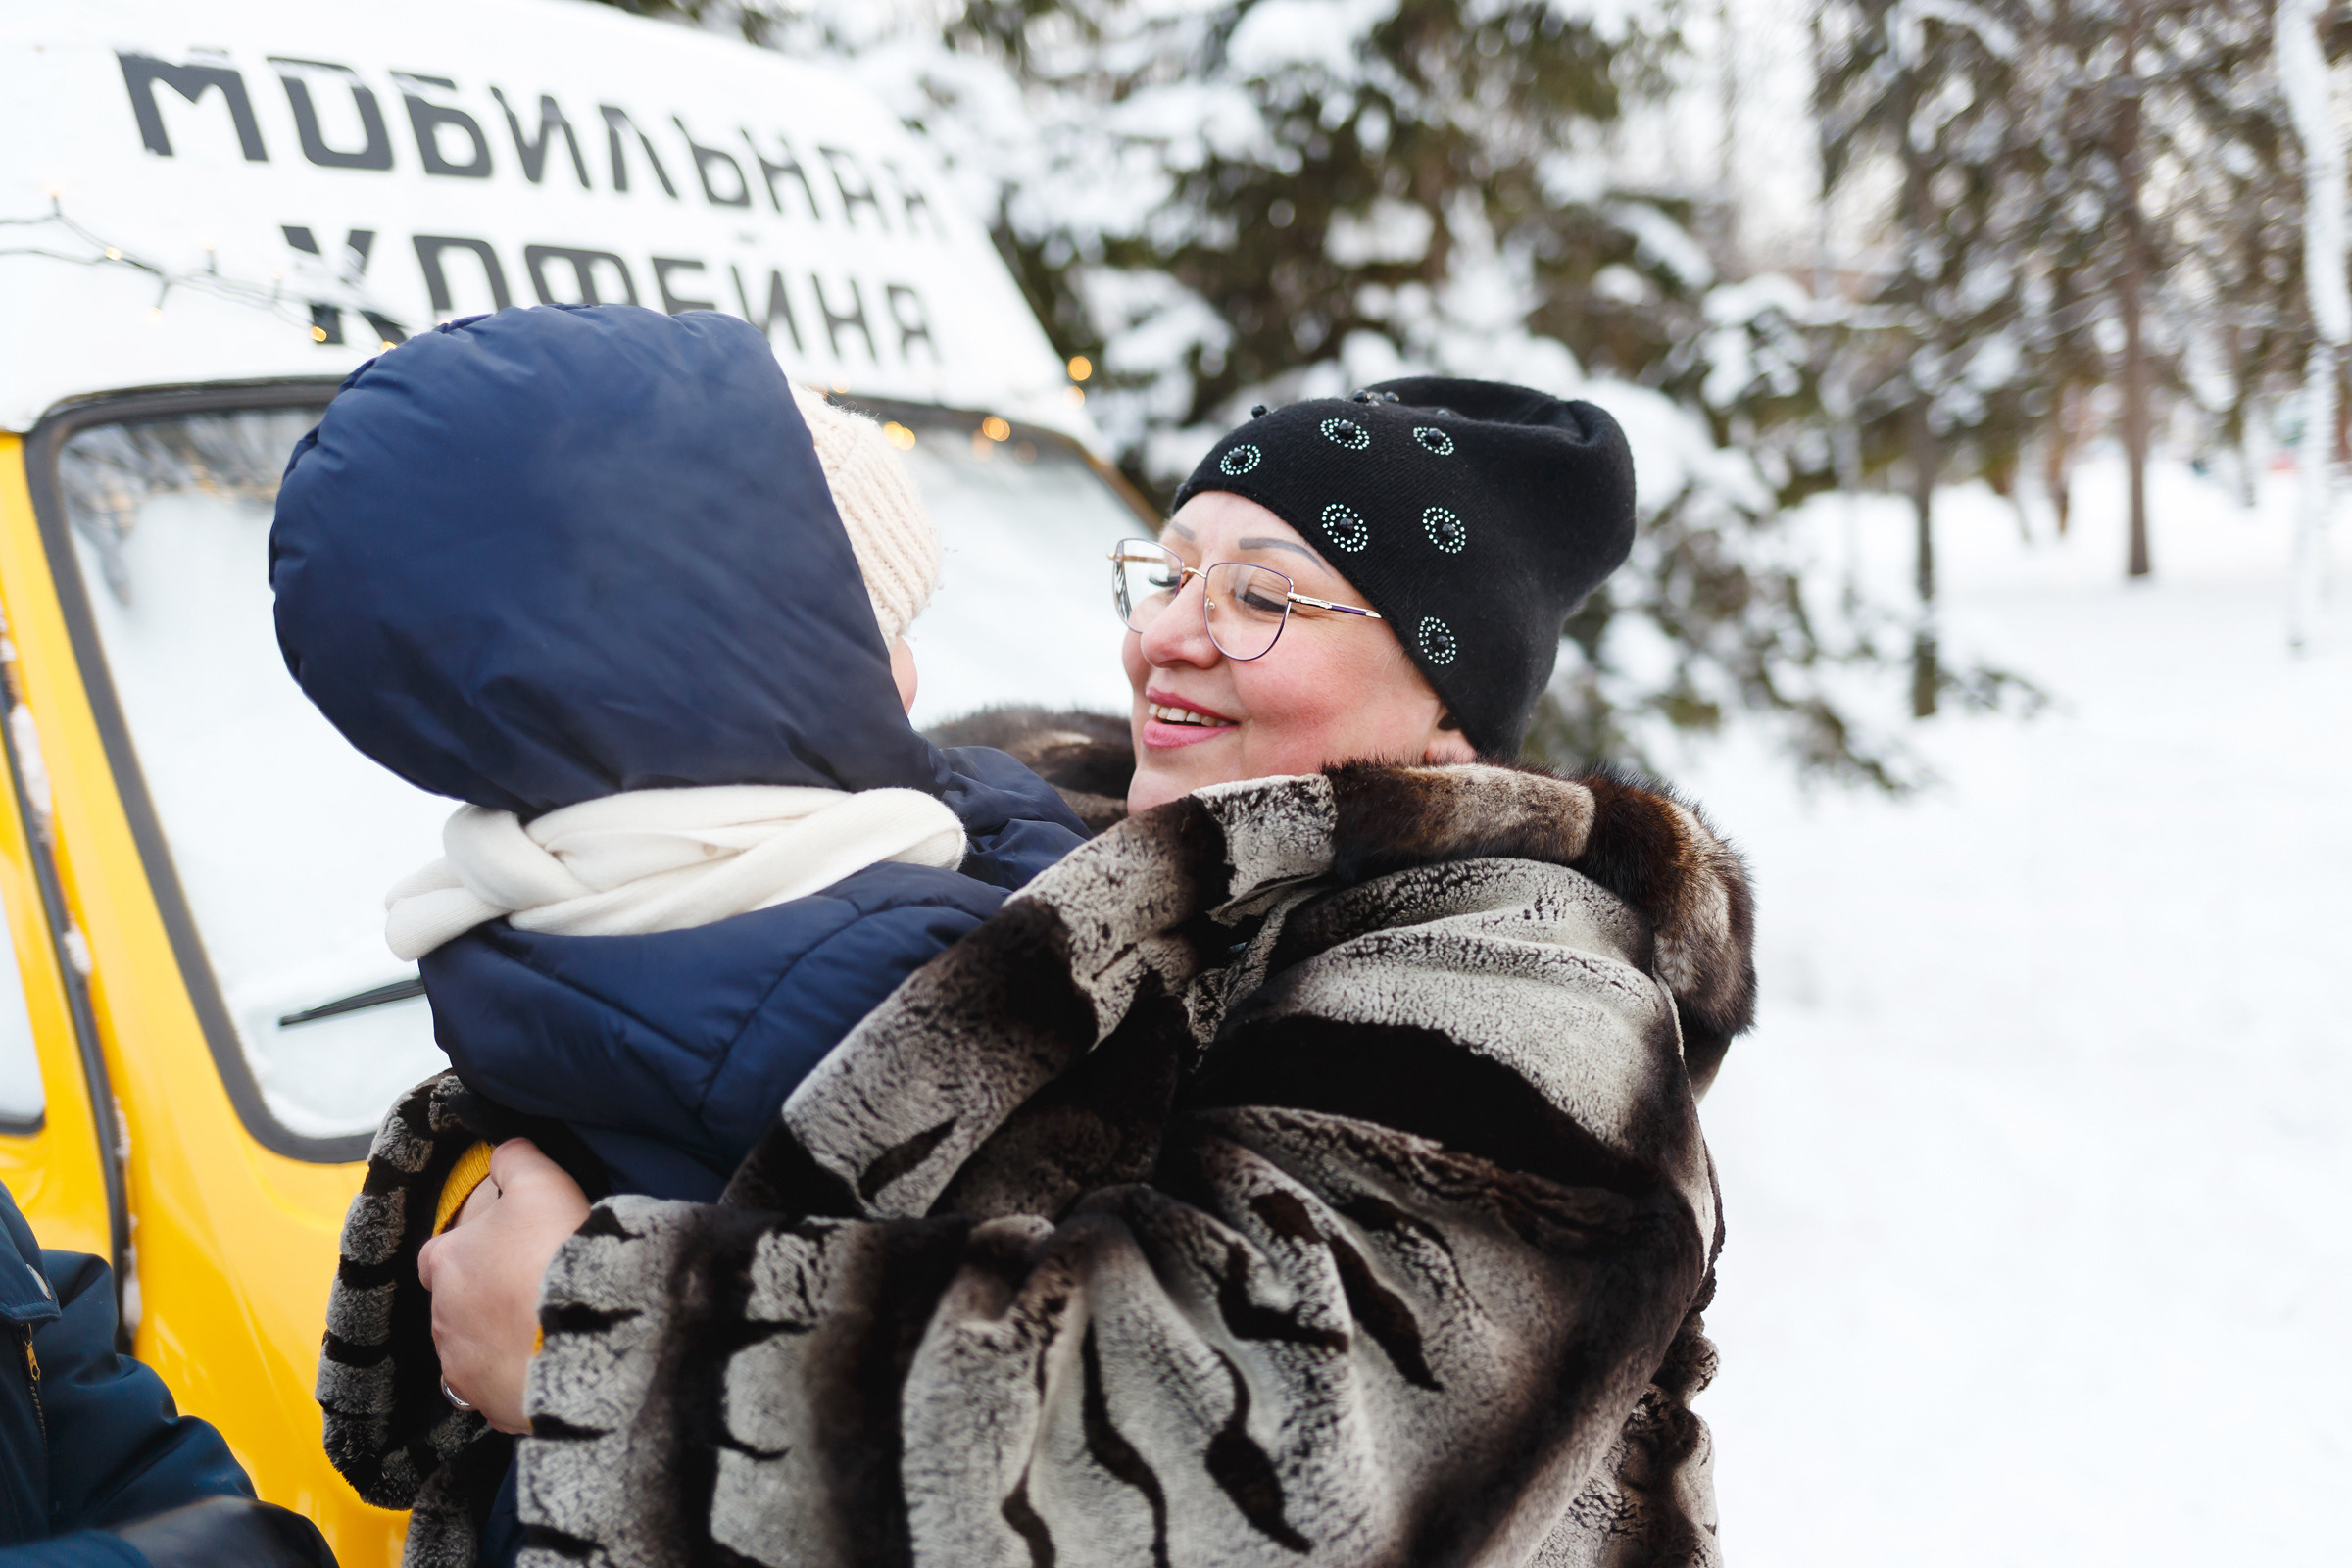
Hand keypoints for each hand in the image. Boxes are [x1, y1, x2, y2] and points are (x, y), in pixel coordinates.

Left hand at [417, 1138, 589, 1433]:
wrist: (586, 1334)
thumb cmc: (557, 1253)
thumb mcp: (541, 1182)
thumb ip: (516, 1159)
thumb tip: (505, 1148)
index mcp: (446, 1261)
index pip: (438, 1252)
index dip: (468, 1248)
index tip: (500, 1248)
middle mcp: (441, 1318)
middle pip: (456, 1303)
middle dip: (485, 1297)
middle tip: (533, 1288)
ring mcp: (461, 1367)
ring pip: (471, 1348)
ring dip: (497, 1340)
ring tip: (543, 1328)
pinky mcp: (487, 1405)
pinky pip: (494, 1390)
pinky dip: (512, 1379)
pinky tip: (545, 1365)